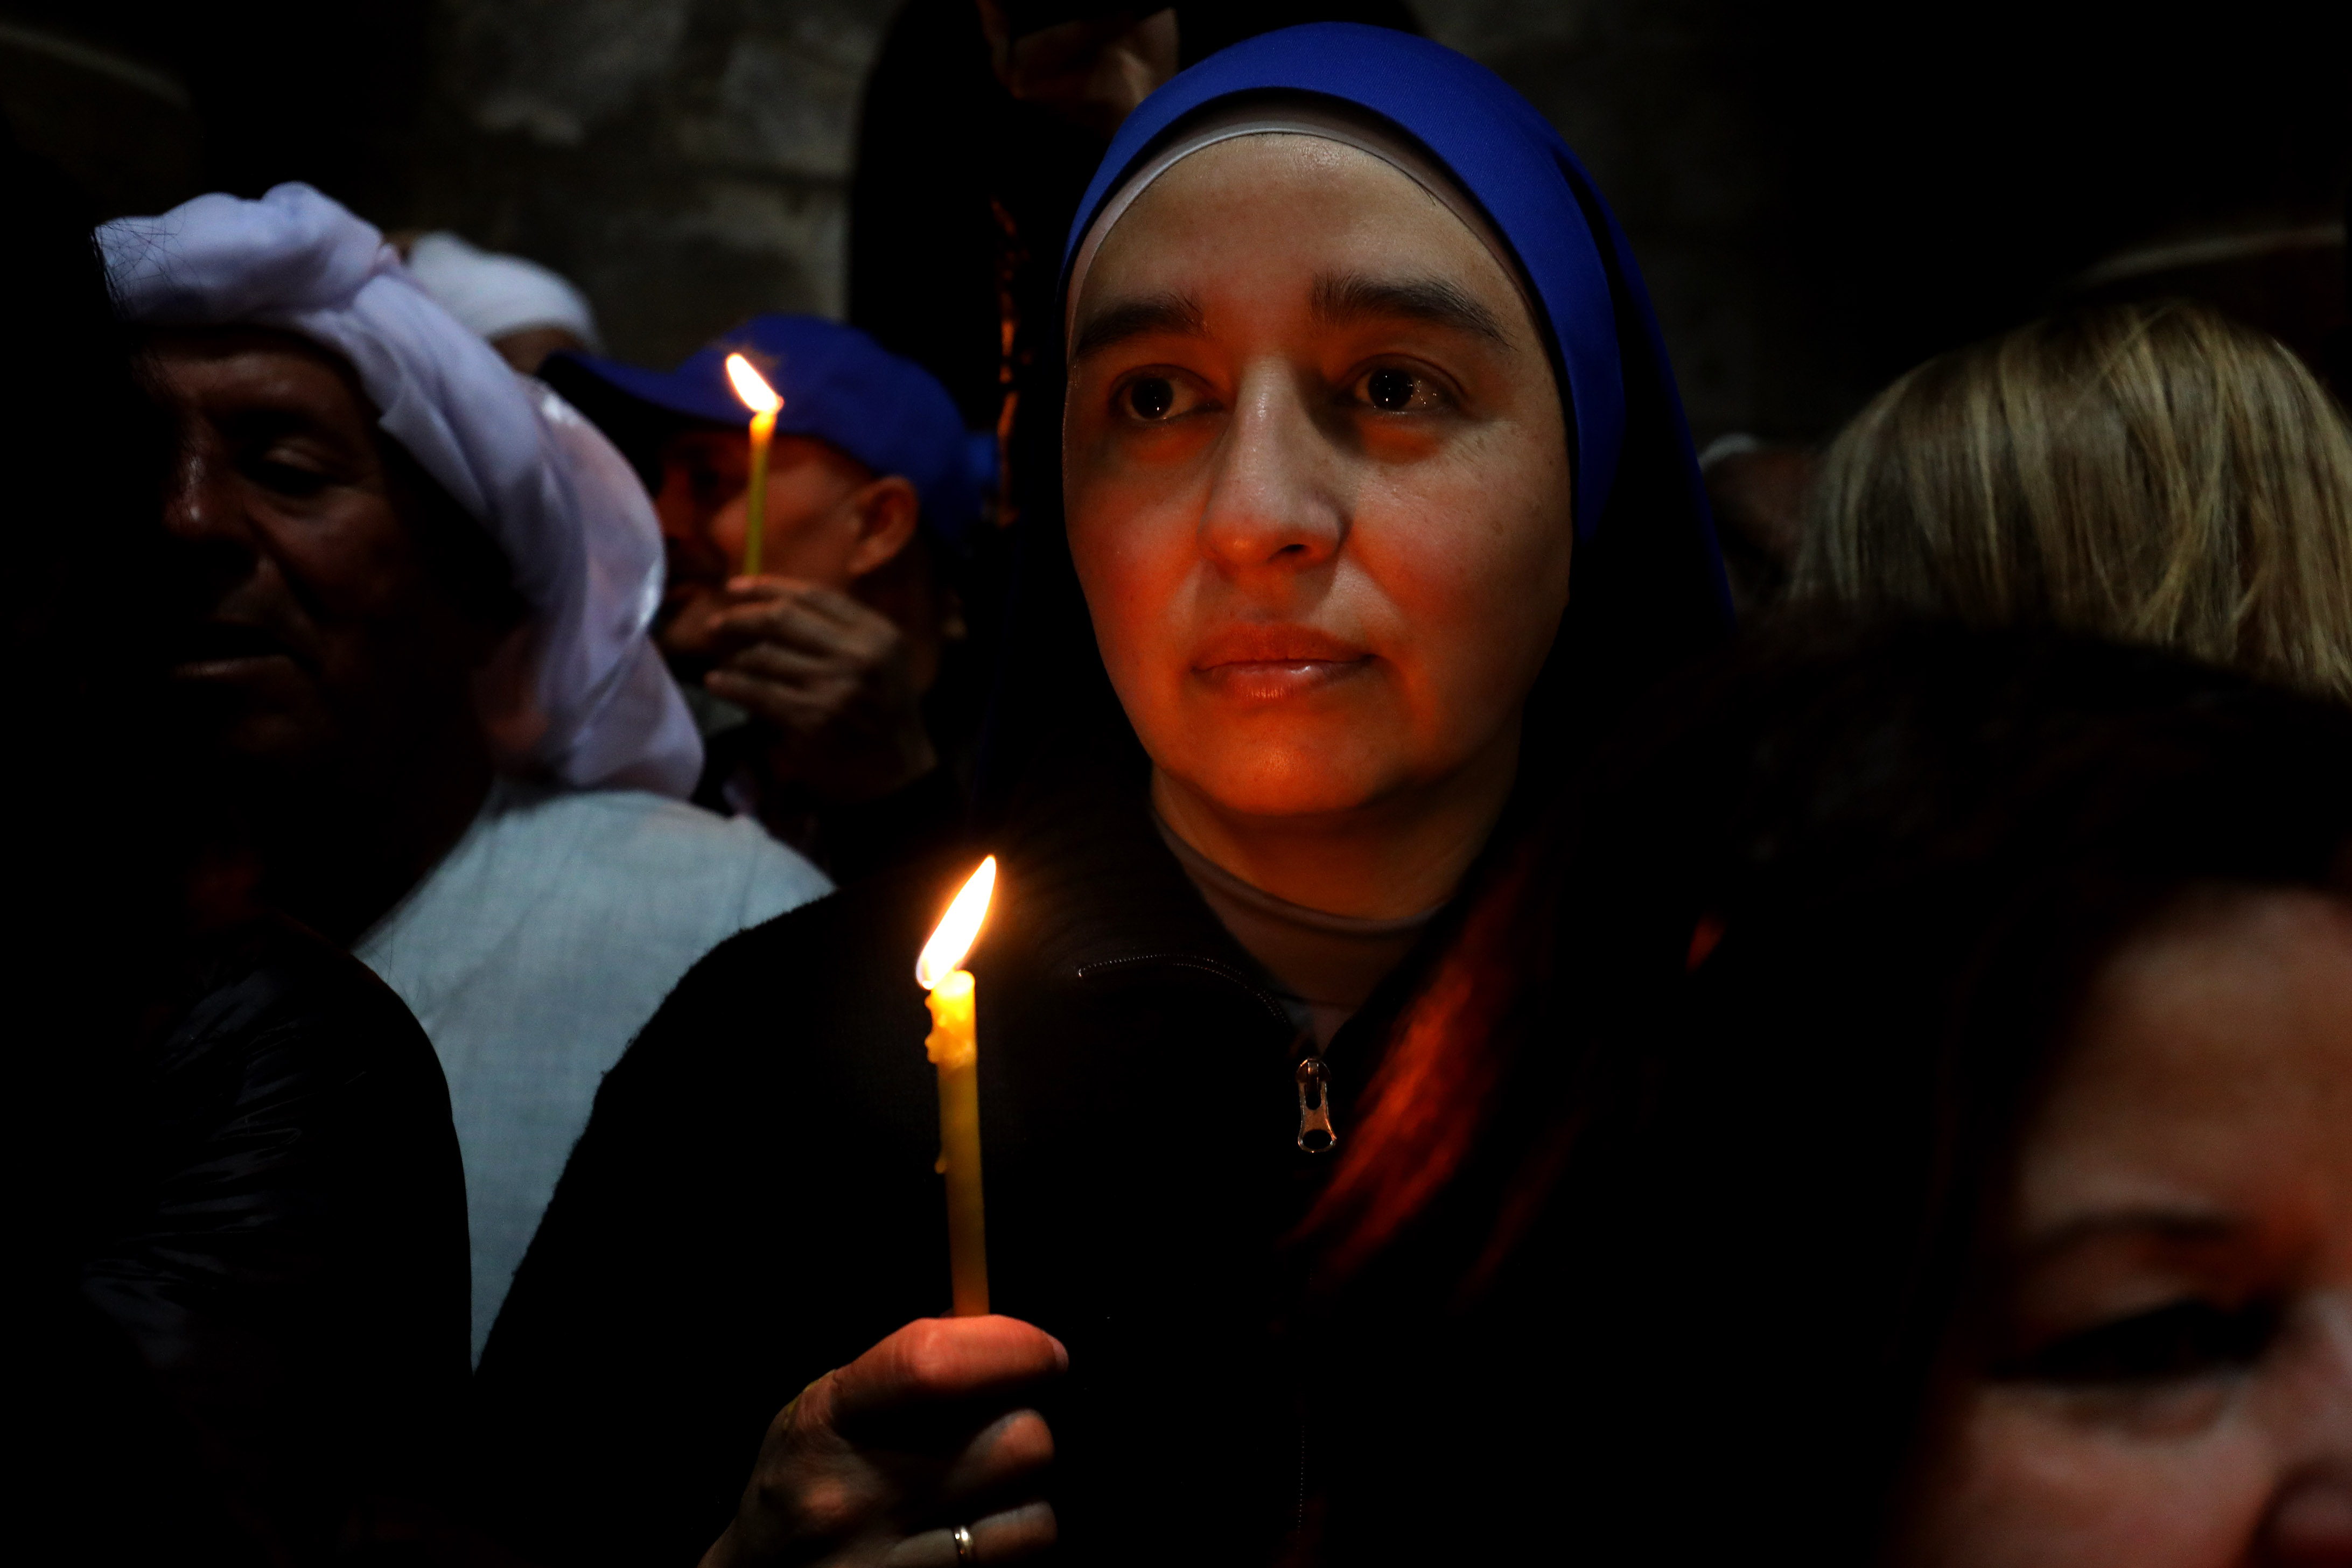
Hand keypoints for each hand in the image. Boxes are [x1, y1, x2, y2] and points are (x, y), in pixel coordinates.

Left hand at [698, 579, 938, 802]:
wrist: (897, 773)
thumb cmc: (884, 712)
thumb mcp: (882, 659)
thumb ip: (844, 630)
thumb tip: (777, 603)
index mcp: (877, 634)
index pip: (814, 596)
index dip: (769, 587)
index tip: (736, 587)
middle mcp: (858, 655)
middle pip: (782, 619)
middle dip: (740, 617)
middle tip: (716, 624)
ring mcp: (834, 688)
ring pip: (764, 655)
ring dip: (733, 656)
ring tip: (721, 660)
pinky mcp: (811, 719)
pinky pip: (757, 693)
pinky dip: (730, 685)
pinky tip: (716, 682)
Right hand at [700, 1316, 1065, 1567]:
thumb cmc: (803, 1482)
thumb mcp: (824, 1407)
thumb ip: (901, 1366)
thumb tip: (991, 1330)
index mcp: (832, 1423)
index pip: (934, 1366)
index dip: (1011, 1347)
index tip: (1041, 1351)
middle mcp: (860, 1499)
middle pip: (1013, 1440)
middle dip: (1026, 1422)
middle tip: (1003, 1424)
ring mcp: (892, 1567)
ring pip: (1033, 1514)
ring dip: (1027, 1492)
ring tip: (988, 1486)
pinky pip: (1021, 1563)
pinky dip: (1018, 1541)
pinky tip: (981, 1529)